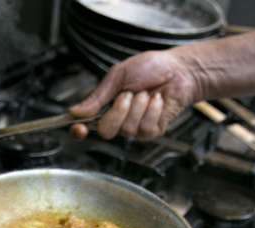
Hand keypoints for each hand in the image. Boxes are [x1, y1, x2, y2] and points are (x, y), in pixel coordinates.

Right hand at [68, 49, 198, 140]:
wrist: (178, 70)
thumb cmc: (150, 68)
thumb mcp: (118, 75)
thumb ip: (98, 95)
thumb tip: (75, 111)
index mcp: (106, 105)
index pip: (86, 124)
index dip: (79, 130)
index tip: (79, 128)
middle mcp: (118, 119)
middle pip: (105, 131)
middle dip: (117, 111)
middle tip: (128, 94)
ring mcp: (134, 127)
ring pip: (127, 129)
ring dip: (138, 106)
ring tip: (146, 93)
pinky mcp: (151, 131)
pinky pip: (145, 128)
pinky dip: (152, 110)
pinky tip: (158, 100)